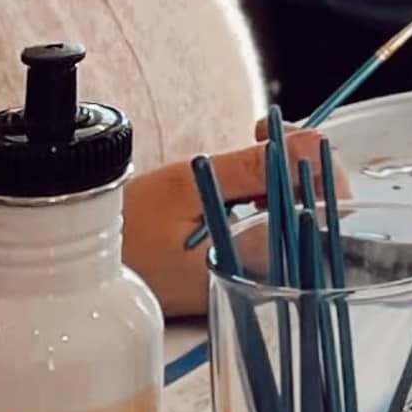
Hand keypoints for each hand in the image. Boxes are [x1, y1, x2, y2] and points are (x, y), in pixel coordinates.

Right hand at [125, 131, 326, 319]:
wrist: (83, 269)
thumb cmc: (125, 232)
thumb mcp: (187, 185)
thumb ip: (252, 167)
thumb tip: (312, 146)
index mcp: (256, 260)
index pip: (329, 213)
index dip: (322, 165)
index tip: (289, 135)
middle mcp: (263, 276)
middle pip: (320, 212)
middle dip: (302, 161)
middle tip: (264, 135)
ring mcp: (255, 276)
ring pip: (300, 215)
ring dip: (285, 174)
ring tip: (252, 147)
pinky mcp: (245, 271)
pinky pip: (277, 227)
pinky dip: (270, 194)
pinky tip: (246, 178)